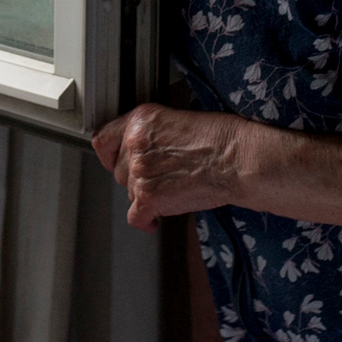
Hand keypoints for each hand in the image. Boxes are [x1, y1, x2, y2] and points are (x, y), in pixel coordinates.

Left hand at [90, 103, 247, 231]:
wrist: (237, 158)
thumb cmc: (220, 138)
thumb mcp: (177, 120)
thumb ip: (150, 134)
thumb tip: (140, 152)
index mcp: (140, 121)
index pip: (104, 140)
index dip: (109, 155)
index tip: (113, 161)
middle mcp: (135, 144)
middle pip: (119, 170)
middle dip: (136, 177)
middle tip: (160, 177)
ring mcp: (140, 172)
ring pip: (129, 192)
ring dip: (146, 195)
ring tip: (171, 189)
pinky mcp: (150, 197)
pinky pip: (136, 216)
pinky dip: (145, 221)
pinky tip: (154, 220)